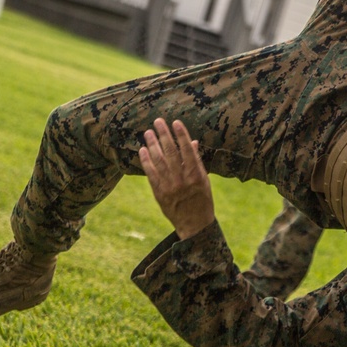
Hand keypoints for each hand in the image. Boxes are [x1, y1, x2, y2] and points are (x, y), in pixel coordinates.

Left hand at [139, 118, 214, 239]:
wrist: (194, 223)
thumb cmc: (203, 200)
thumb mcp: (204, 180)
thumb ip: (197, 161)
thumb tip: (192, 143)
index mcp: (195, 174)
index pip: (187, 150)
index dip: (181, 135)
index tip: (175, 122)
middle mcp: (181, 179)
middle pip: (170, 152)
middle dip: (164, 135)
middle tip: (158, 122)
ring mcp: (169, 186)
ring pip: (159, 160)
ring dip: (152, 144)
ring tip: (148, 133)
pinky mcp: (159, 192)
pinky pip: (151, 173)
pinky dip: (146, 161)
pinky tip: (142, 150)